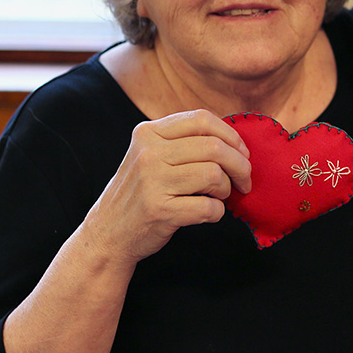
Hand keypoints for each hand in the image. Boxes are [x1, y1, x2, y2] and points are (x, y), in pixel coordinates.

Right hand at [80, 109, 251, 265]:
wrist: (107, 233)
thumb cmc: (140, 193)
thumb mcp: (150, 155)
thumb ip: (182, 142)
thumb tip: (234, 141)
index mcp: (148, 132)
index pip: (202, 119)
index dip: (231, 135)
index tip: (242, 153)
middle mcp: (148, 152)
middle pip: (214, 147)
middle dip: (240, 165)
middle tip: (244, 181)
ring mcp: (152, 181)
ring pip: (214, 174)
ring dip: (226, 189)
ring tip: (219, 197)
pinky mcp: (160, 210)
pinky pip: (208, 207)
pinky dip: (217, 212)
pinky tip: (208, 213)